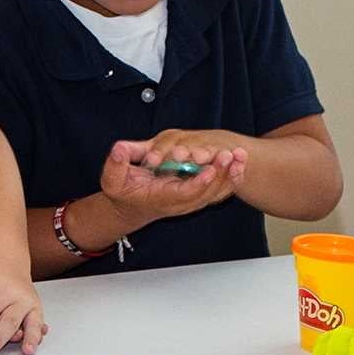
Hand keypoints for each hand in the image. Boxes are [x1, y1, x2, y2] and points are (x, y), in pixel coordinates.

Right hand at [98, 131, 247, 229]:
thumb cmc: (123, 189)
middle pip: (206, 193)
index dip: (198, 182)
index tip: (210, 169)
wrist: (131, 204)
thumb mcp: (112, 177)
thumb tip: (119, 149)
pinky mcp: (197, 195)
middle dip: (220, 175)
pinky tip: (240, 163)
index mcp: (162, 197)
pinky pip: (218, 190)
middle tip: (231, 156)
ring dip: (230, 176)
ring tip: (241, 156)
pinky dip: (231, 178)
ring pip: (215, 193)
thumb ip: (116, 163)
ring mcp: (191, 201)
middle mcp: (180, 202)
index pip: (184, 193)